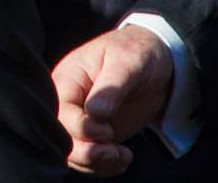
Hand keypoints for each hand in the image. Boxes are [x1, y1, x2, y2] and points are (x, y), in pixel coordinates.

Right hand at [51, 24, 174, 174]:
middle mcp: (69, 101)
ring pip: (74, 151)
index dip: (82, 129)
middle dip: (86, 152)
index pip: (61, 113)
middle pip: (61, 136)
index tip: (108, 130)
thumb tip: (94, 114)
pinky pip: (91, 157)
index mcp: (67, 79)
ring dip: (97, 163)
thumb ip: (110, 87)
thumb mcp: (127, 62)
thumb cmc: (136, 52)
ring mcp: (82, 118)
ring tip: (123, 156)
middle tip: (115, 153)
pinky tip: (123, 158)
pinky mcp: (96, 133)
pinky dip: (105, 166)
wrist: (156, 60)